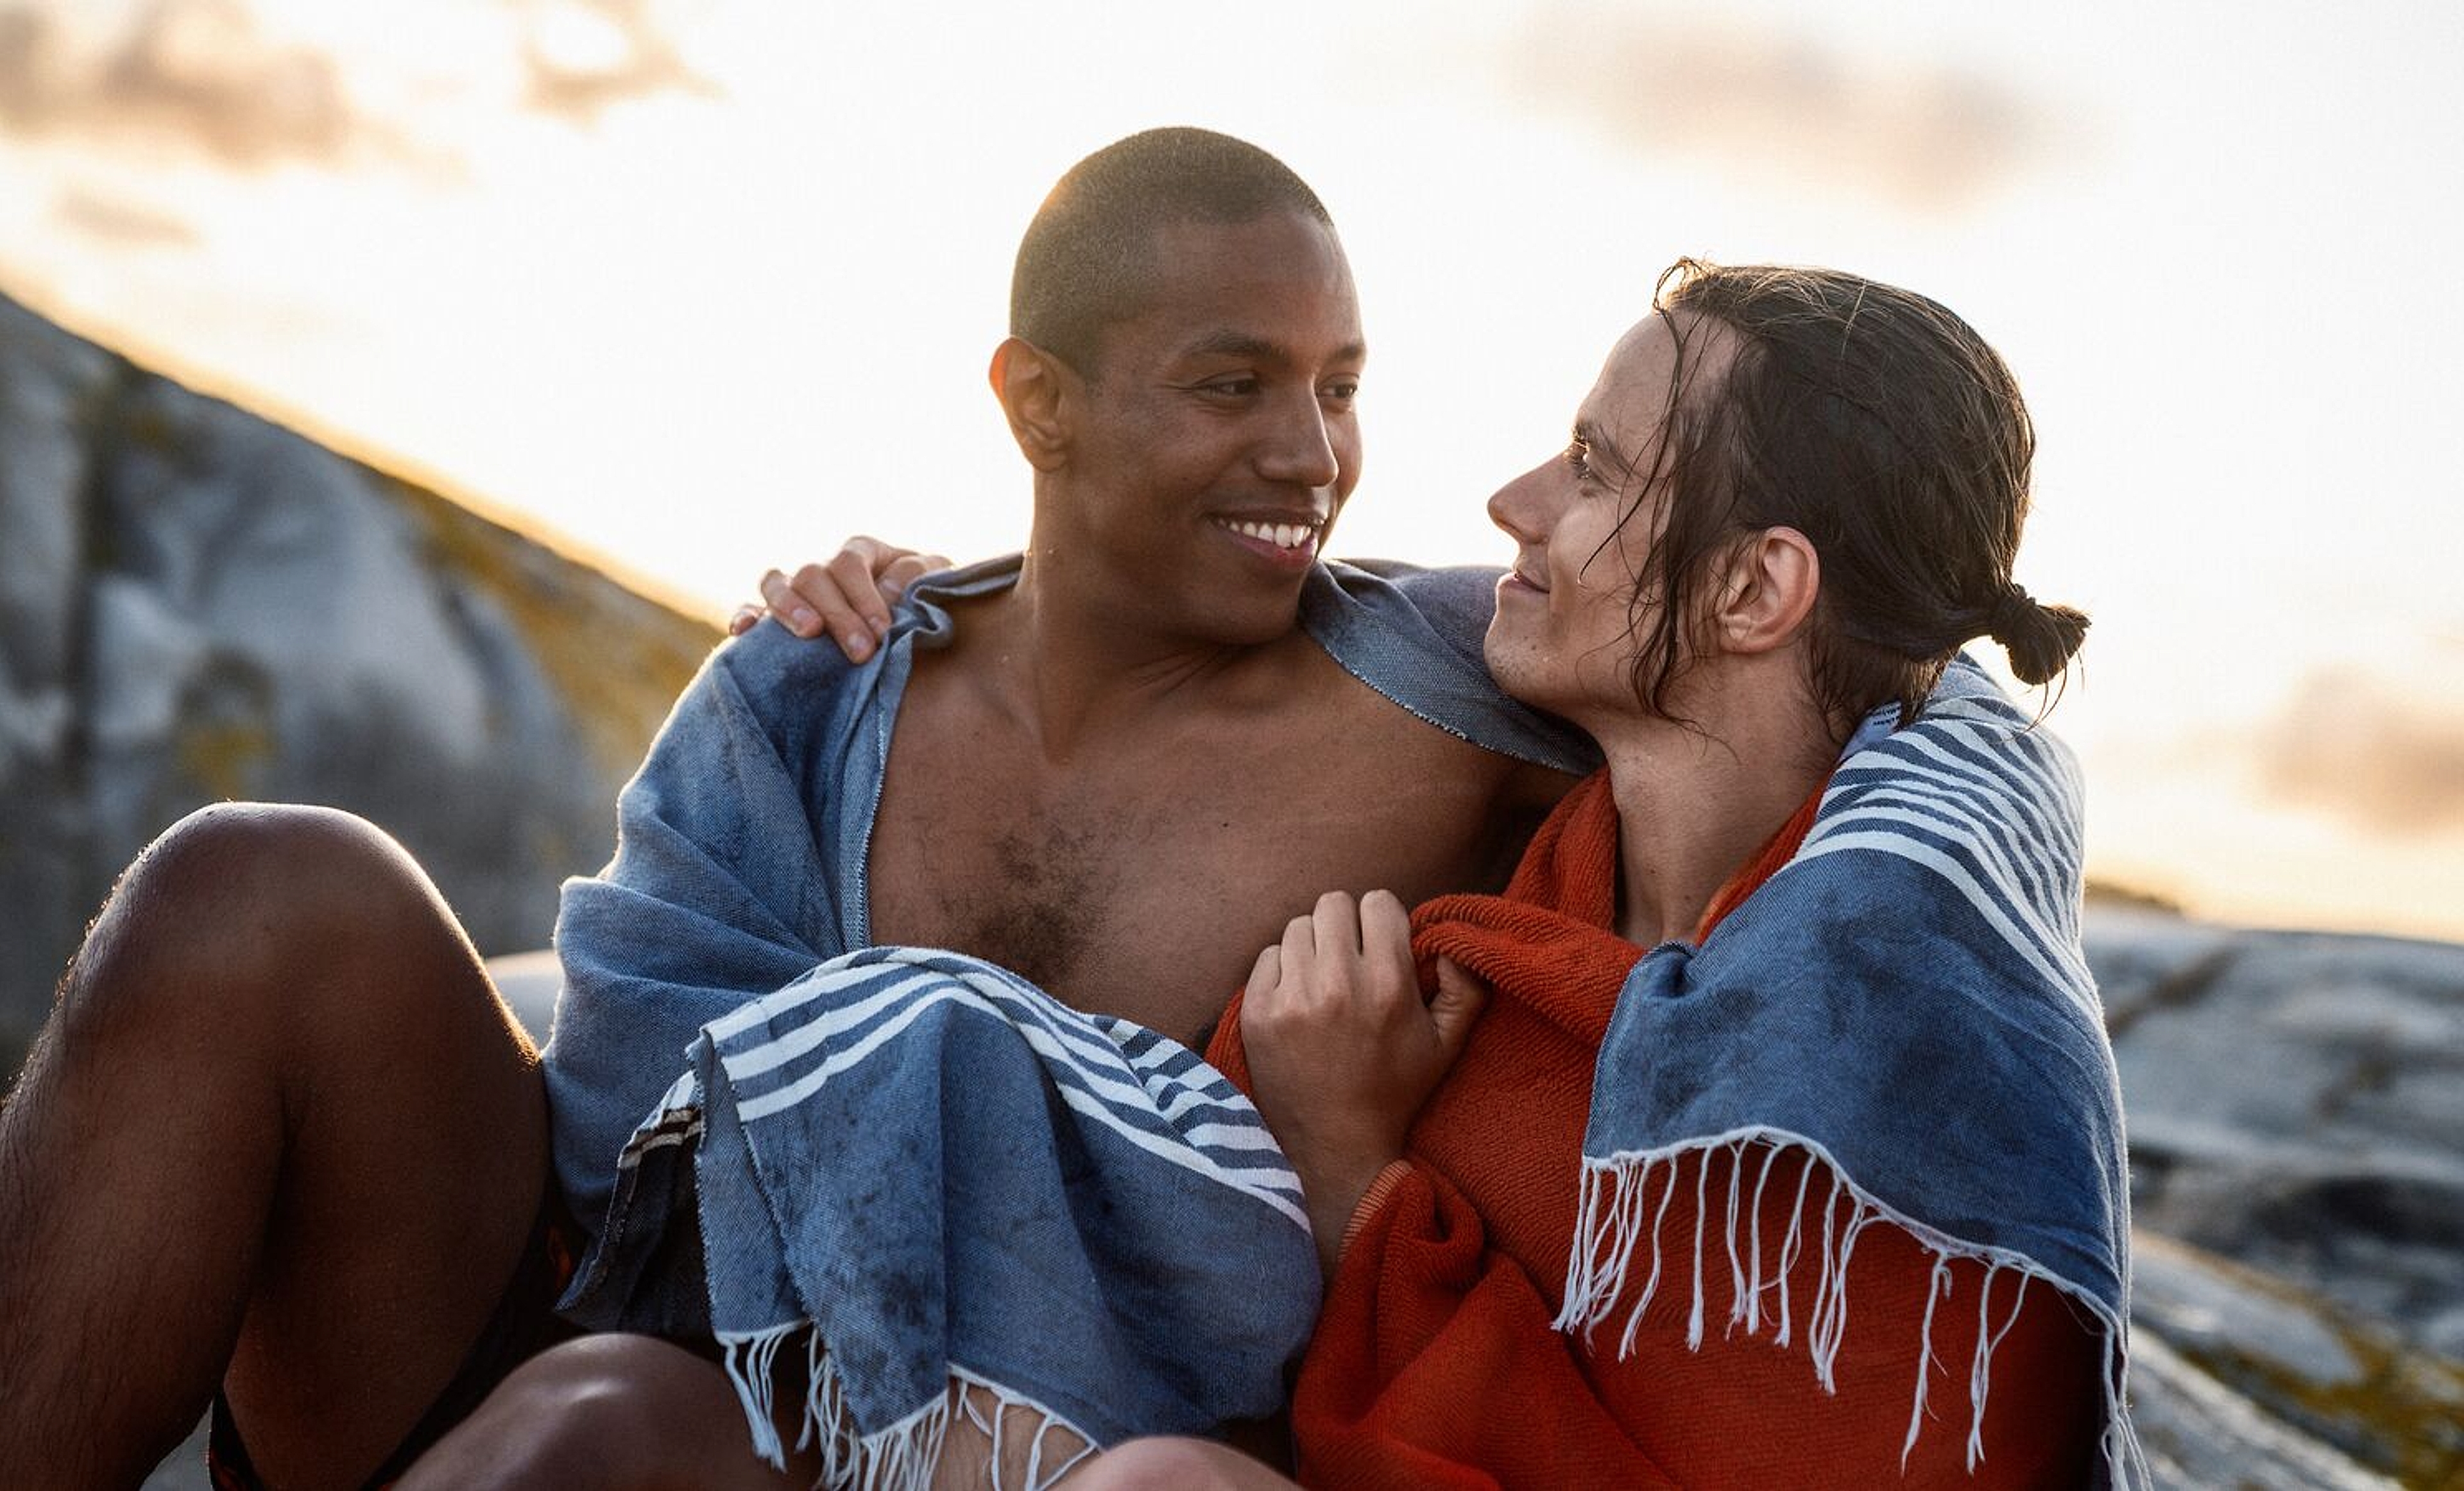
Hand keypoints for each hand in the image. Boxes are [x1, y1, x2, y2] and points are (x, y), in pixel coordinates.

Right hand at [726, 537, 953, 661]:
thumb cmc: (926, 601)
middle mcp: (824, 568)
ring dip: (789, 608)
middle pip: (813, 576)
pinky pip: (752, 609)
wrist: (920, 633)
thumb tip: (885, 591)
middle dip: (837, 615)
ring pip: (776, 583)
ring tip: (810, 633)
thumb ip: (916, 575)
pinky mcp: (777, 619)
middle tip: (861, 652)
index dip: (864, 596)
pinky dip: (745, 615)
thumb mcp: (934, 579)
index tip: (883, 631)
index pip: (850, 563)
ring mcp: (797, 591)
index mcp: (861, 552)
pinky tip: (743, 632)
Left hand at [1240, 890, 1488, 1275]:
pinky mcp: (1257, 1012)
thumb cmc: (1394, 1091)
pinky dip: (1282, 971)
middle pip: (1332, 903)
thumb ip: (1466, 988)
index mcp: (1388, 986)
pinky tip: (1297, 1001)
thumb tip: (1453, 945)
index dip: (1382, 920)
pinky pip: (1267, 956)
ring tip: (1323, 982)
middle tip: (1349, 958)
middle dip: (1345, 926)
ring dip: (1312, 947)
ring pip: (1297, 927)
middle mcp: (1338, 985)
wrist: (1334, 1146)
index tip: (1381, 946)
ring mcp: (1292, 998)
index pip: (1377, 901)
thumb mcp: (1447, 1045)